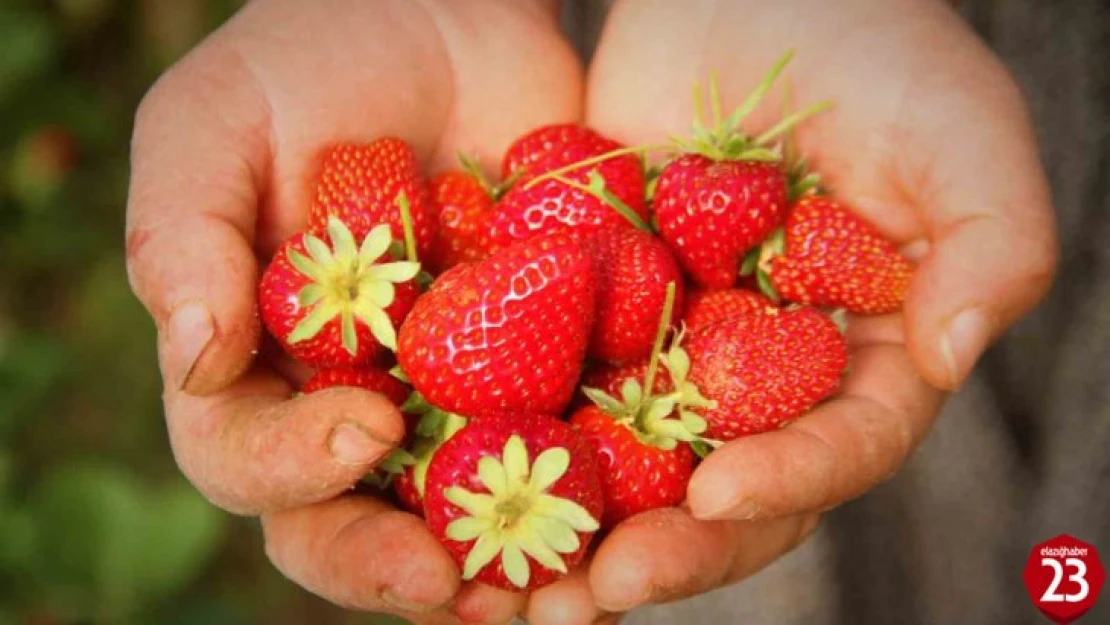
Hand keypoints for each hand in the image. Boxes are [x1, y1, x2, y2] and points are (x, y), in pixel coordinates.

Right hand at [124, 0, 580, 620]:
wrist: (435, 19)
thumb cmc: (302, 68)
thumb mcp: (214, 128)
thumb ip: (181, 239)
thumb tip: (194, 360)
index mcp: (260, 372)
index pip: (248, 459)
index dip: (292, 470)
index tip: (362, 430)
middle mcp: (351, 405)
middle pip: (356, 523)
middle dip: (397, 566)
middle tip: (455, 583)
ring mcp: (451, 397)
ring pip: (465, 515)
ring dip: (506, 565)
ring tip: (558, 591)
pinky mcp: (542, 369)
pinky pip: (566, 445)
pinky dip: (598, 488)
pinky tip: (638, 509)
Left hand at [524, 0, 1056, 621]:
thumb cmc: (881, 51)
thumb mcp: (962, 135)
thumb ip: (995, 243)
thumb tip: (956, 352)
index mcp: (859, 359)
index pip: (836, 448)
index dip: (787, 483)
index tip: (718, 498)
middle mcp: (764, 378)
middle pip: (724, 490)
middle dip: (667, 550)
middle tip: (596, 595)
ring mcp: (674, 351)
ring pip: (628, 465)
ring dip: (575, 531)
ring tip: (514, 588)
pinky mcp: (597, 313)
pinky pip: (551, 383)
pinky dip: (510, 438)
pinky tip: (458, 480)